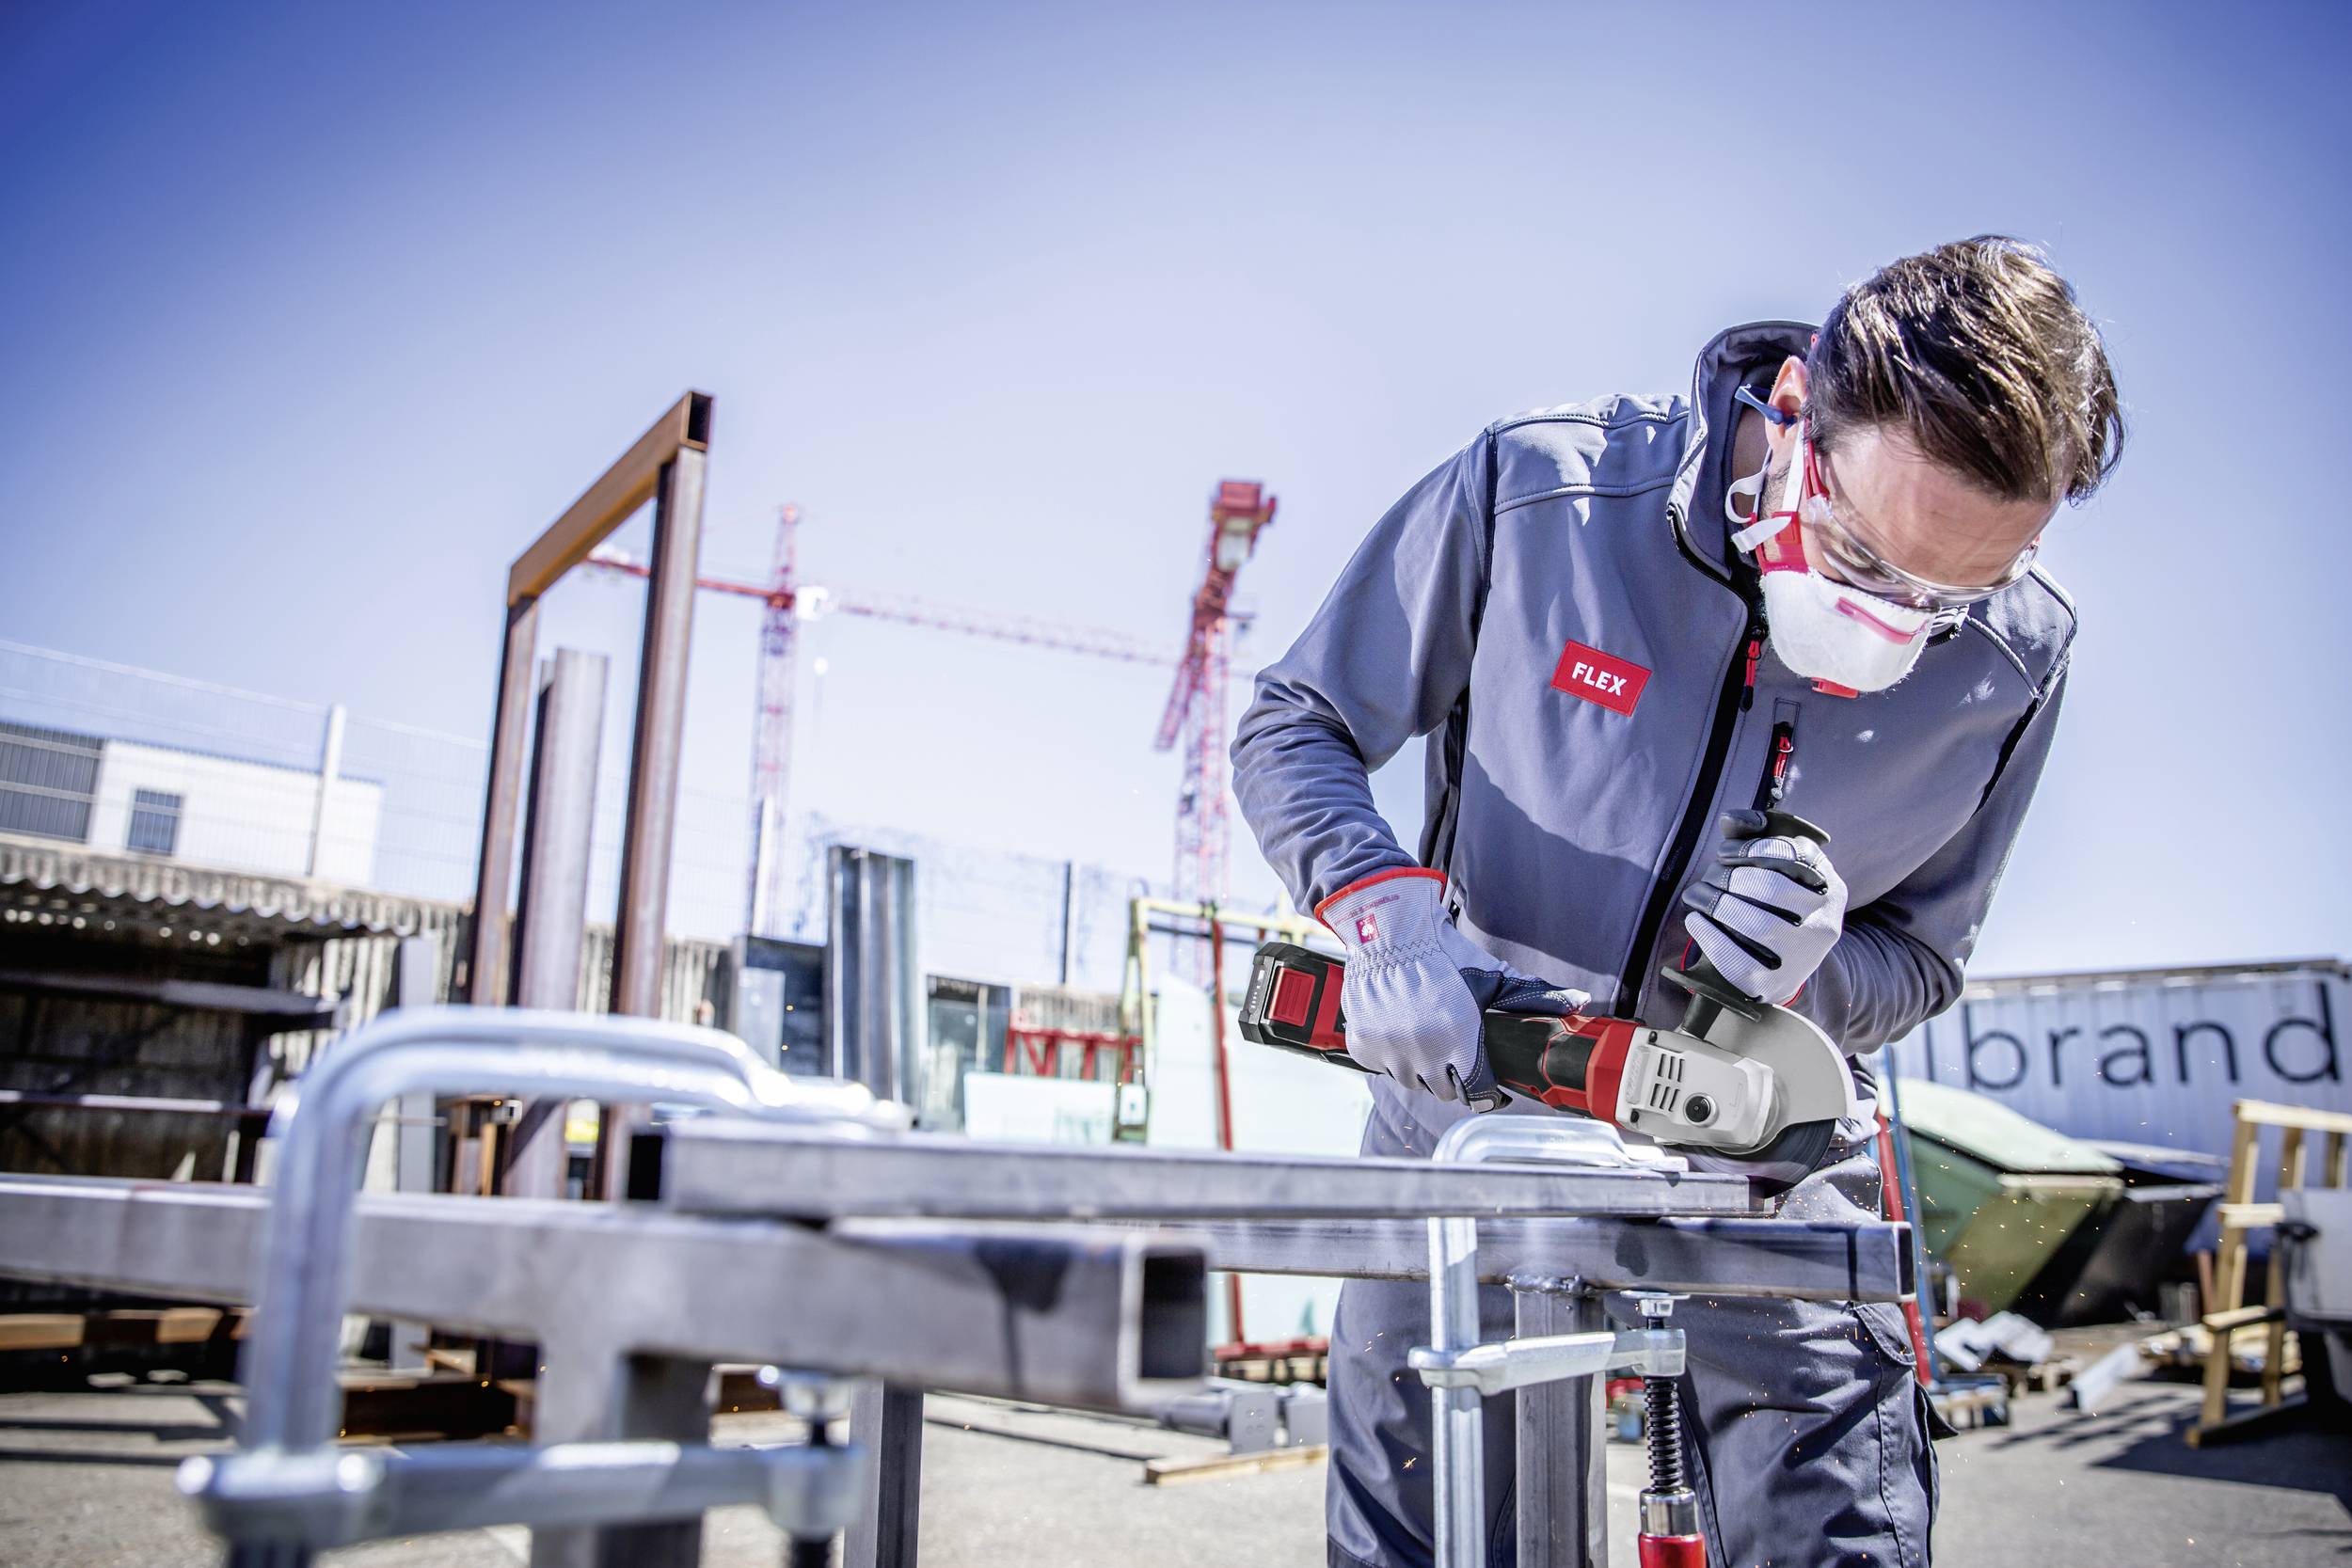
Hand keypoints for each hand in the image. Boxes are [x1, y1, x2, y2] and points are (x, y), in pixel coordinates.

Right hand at [1318, 869, 1588, 1107]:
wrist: (1388, 930)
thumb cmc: (1442, 952)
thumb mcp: (1491, 976)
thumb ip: (1534, 995)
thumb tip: (1579, 1001)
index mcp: (1460, 1039)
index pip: (1476, 1093)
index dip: (1486, 1093)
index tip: (1489, 1088)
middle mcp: (1423, 1051)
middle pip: (1443, 1091)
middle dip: (1453, 1078)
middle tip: (1455, 1054)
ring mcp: (1390, 1050)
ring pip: (1411, 1082)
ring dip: (1421, 1070)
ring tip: (1427, 1041)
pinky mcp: (1364, 1045)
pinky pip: (1382, 1068)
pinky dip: (1391, 1057)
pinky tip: (1401, 1033)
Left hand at [1681, 810, 1845, 1002]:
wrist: (1784, 967)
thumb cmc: (1774, 905)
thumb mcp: (1776, 869)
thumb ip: (1755, 837)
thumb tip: (1732, 818)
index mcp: (1829, 886)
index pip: (1793, 855)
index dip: (1751, 848)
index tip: (1724, 852)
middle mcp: (1824, 921)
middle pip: (1772, 888)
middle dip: (1729, 876)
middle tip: (1707, 877)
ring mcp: (1803, 957)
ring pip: (1758, 924)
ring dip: (1716, 903)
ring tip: (1695, 895)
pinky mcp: (1776, 984)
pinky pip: (1739, 961)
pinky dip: (1710, 937)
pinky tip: (1695, 921)